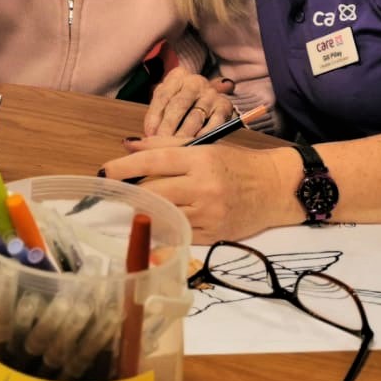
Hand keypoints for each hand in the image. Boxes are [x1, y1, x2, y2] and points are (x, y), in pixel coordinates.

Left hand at [100, 140, 294, 243]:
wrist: (275, 189)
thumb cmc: (237, 164)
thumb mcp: (205, 147)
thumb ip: (165, 145)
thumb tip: (128, 145)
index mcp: (200, 159)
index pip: (154, 162)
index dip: (125, 167)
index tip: (104, 173)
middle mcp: (204, 186)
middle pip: (154, 191)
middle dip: (133, 191)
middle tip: (118, 191)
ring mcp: (209, 214)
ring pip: (164, 213)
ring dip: (147, 209)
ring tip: (137, 204)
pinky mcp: (213, 235)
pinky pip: (178, 233)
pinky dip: (166, 225)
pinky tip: (160, 219)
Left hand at [143, 67, 237, 138]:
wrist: (207, 101)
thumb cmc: (180, 105)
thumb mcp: (166, 103)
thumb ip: (157, 116)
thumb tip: (148, 137)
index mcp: (177, 76)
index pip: (163, 95)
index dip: (154, 116)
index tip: (149, 134)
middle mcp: (195, 81)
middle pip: (179, 104)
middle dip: (168, 127)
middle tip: (161, 145)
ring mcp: (211, 93)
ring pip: (195, 116)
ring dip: (184, 135)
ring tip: (175, 149)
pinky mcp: (225, 106)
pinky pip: (214, 123)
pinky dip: (204, 135)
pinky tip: (196, 144)